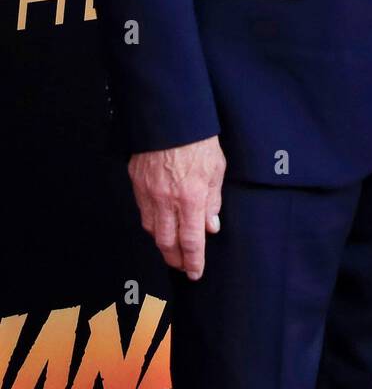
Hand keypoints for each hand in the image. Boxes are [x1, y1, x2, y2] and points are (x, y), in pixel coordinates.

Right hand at [128, 135, 225, 278]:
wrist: (169, 116)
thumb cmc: (198, 139)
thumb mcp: (217, 168)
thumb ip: (213, 200)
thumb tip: (211, 226)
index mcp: (191, 197)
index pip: (191, 241)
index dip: (193, 261)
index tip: (196, 273)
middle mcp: (167, 200)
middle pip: (167, 243)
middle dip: (176, 260)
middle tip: (183, 266)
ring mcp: (148, 192)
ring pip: (152, 230)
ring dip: (163, 243)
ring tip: (172, 249)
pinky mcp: (136, 182)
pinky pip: (143, 212)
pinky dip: (152, 224)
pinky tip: (159, 225)